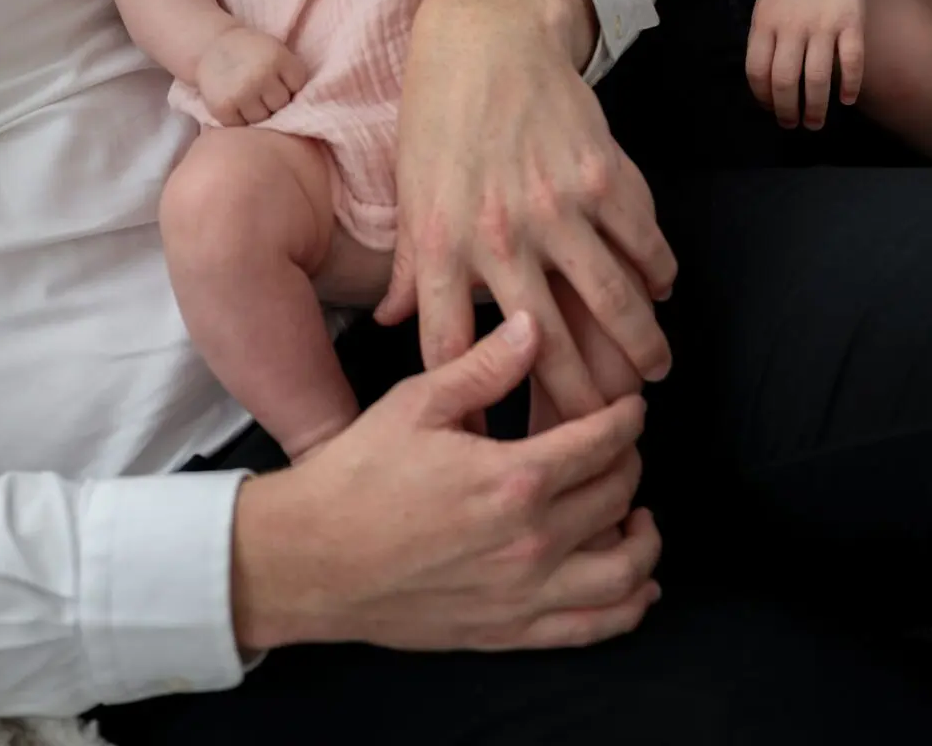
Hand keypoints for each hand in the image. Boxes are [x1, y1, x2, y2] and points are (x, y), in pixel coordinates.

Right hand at [196, 26, 306, 125]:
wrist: (210, 45)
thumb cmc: (250, 51)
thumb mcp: (275, 50)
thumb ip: (289, 73)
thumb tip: (303, 111)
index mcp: (277, 58)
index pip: (298, 86)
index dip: (288, 84)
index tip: (276, 76)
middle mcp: (260, 76)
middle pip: (281, 105)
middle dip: (273, 99)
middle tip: (259, 87)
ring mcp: (240, 93)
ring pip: (262, 119)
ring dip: (256, 111)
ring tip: (246, 95)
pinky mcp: (222, 108)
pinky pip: (240, 125)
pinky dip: (238, 118)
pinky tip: (234, 102)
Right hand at [232, 313, 660, 652]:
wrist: (314, 557)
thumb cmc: (359, 474)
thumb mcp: (417, 401)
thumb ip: (484, 365)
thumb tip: (532, 327)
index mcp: (513, 478)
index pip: (601, 443)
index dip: (626, 419)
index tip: (631, 407)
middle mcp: (531, 541)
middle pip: (617, 498)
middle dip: (630, 465)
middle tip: (622, 448)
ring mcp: (524, 594)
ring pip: (623, 572)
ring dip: (643, 539)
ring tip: (639, 515)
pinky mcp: (510, 631)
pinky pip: (594, 627)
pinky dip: (628, 607)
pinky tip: (635, 587)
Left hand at [377, 0, 676, 421]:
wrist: (486, 40)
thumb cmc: (438, 120)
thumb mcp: (409, 195)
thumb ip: (403, 269)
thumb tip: (387, 328)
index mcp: (439, 246)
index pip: (455, 350)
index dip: (482, 405)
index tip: (506, 438)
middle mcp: (497, 236)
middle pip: (546, 348)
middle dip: (582, 401)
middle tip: (605, 428)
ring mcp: (555, 207)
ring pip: (611, 305)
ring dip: (640, 348)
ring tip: (652, 372)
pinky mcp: (603, 176)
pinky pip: (643, 245)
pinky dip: (659, 274)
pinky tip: (661, 289)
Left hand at [746, 0, 865, 129]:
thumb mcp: (764, 7)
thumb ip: (762, 40)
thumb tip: (763, 82)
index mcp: (765, 24)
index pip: (757, 70)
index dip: (762, 96)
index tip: (769, 109)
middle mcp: (792, 27)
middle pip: (784, 79)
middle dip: (786, 110)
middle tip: (792, 124)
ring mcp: (823, 25)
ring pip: (817, 78)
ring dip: (815, 107)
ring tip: (814, 123)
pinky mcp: (852, 24)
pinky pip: (852, 62)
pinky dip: (850, 85)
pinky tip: (846, 99)